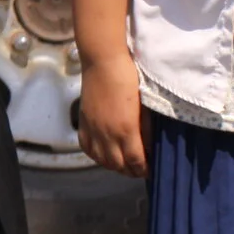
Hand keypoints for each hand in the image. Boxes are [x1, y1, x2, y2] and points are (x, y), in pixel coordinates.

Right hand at [78, 58, 146, 176]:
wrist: (103, 62)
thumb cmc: (129, 78)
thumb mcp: (145, 106)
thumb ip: (147, 129)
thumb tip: (150, 146)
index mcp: (126, 130)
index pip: (136, 161)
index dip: (144, 170)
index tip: (151, 171)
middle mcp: (107, 135)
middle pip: (118, 165)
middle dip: (131, 171)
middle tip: (140, 170)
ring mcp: (93, 130)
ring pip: (102, 160)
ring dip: (114, 167)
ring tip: (125, 165)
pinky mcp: (83, 123)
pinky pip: (88, 149)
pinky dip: (97, 157)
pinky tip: (105, 156)